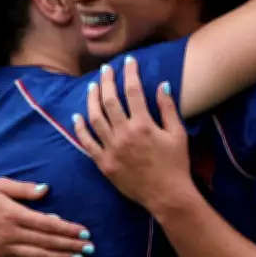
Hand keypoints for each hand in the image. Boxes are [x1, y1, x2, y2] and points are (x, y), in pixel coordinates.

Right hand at [0, 178, 93, 256]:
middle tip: (90, 247)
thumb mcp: (0, 184)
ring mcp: (2, 248)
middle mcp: (9, 233)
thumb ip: (24, 189)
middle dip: (70, 245)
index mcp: (12, 214)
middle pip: (46, 242)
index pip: (47, 224)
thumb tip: (46, 189)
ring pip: (37, 256)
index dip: (67, 229)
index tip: (84, 231)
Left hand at [72, 56, 194, 211]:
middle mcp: (124, 134)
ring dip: (91, 100)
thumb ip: (168, 108)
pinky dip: (80, 129)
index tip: (128, 61)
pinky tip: (77, 117)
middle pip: (110, 100)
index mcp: (144, 125)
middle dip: (107, 81)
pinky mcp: (104, 163)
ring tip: (92, 87)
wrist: (166, 195)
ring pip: (95, 118)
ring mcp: (111, 149)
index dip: (130, 73)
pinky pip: (87, 143)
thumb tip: (162, 84)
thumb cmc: (176, 164)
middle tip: (105, 69)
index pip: (133, 91)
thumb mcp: (178, 134)